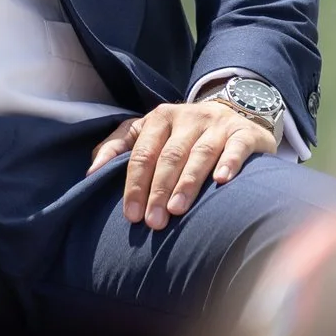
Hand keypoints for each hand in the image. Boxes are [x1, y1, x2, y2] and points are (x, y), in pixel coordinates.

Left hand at [92, 98, 278, 229]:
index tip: (131, 215)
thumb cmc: (181, 134)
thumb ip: (117, 148)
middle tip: (154, 221)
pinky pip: (236, 147)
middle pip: (169, 156)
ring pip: (200, 154)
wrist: (232, 114)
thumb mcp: (148, 133)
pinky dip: (229, 163)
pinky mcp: (244, 132)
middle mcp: (188, 117)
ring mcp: (217, 124)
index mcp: (160, 118)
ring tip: (178, 209)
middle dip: (158, 190)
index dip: (134, 184)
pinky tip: (221, 181)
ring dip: (187, 182)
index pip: (143, 153)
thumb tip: (91, 173)